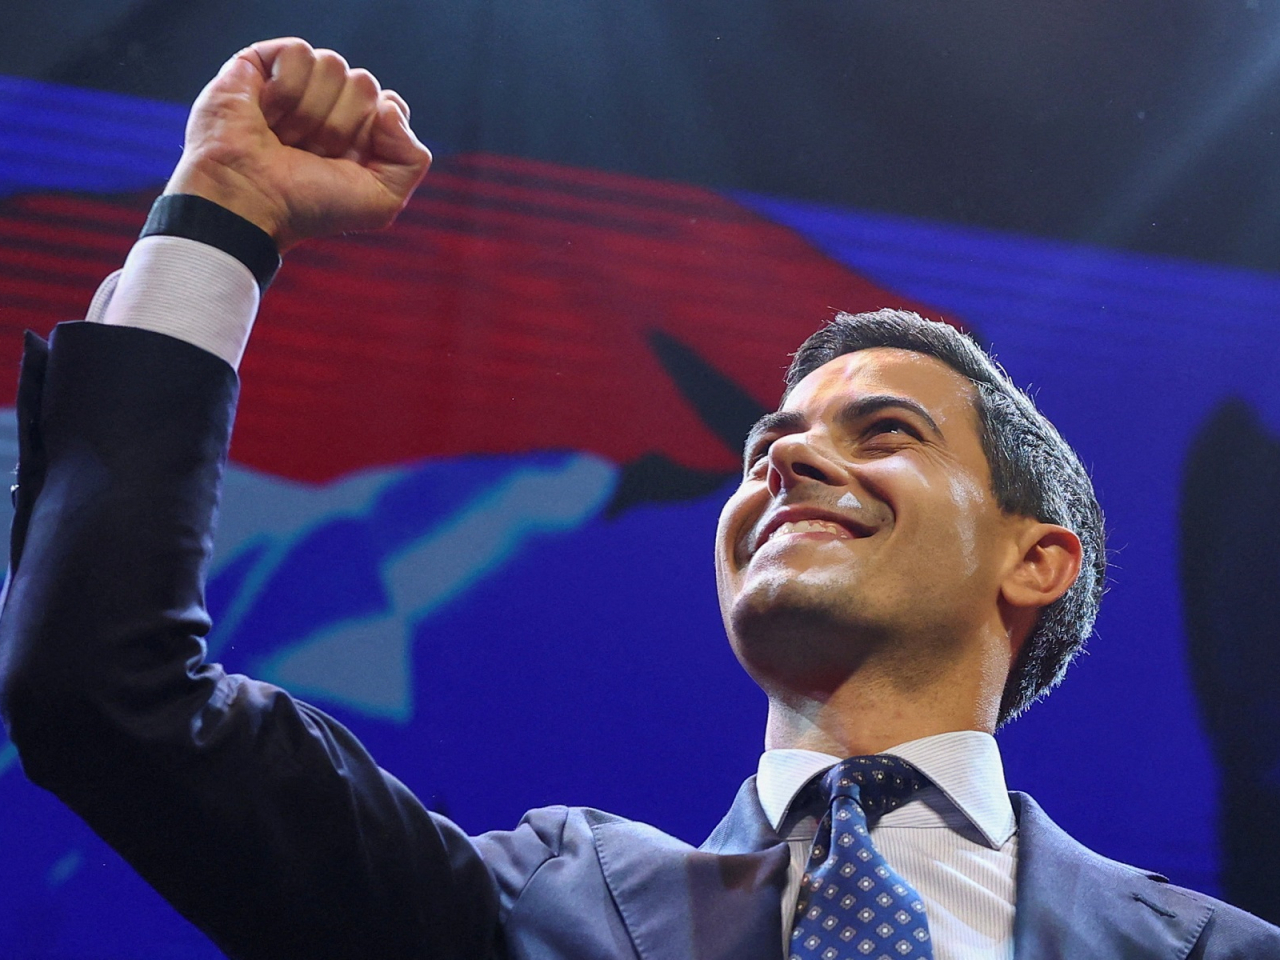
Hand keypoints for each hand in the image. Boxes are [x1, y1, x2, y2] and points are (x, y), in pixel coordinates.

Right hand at [164, 38, 431, 250]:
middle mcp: (330, 106)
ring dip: (310, 112)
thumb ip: (412, 159)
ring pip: (334, 65)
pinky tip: (266, 113)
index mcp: (360, 134)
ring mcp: (297, 84)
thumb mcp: (382, 202)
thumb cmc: (310, 206)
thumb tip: (389, 105)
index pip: (390, 105)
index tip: (345, 162)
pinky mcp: (262, 64)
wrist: (251, 201)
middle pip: (365, 84)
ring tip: (284, 137)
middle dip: (339, 125)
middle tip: (309, 152)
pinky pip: (300, 52)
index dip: (373, 133)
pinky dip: (286, 89)